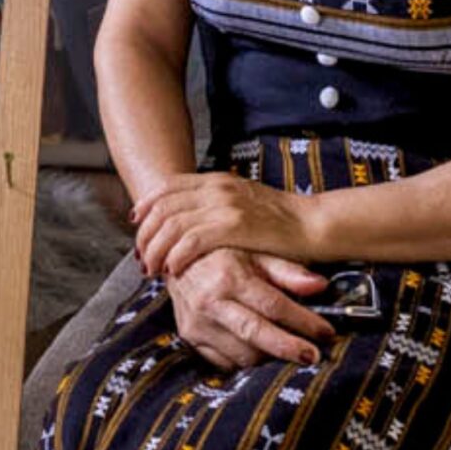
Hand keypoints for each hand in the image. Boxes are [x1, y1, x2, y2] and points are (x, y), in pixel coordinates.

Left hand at [132, 172, 321, 279]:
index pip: (166, 187)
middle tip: (141, 256)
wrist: (313, 223)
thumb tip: (189, 217)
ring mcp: (223, 205)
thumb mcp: (243, 200)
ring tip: (152, 268)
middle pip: (162, 206)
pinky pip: (191, 240)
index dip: (146, 206)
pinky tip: (173, 269)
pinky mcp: (234, 226)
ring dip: (156, 248)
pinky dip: (176, 255)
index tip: (137, 225)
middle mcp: (215, 188)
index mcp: (215, 180)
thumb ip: (215, 203)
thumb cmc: (281, 220)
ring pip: (171, 225)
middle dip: (145, 233)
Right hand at [165, 247, 335, 370]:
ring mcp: (197, 322)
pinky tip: (258, 347)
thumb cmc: (222, 252)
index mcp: (227, 275)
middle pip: (257, 335)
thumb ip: (287, 271)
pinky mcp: (190, 336)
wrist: (174, 256)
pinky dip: (246, 358)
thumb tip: (321, 286)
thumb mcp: (254, 252)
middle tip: (313, 355)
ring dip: (269, 354)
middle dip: (289, 348)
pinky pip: (226, 361)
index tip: (326, 333)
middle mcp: (209, 301)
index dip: (304, 322)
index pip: (273, 306)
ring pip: (243, 353)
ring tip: (285, 345)